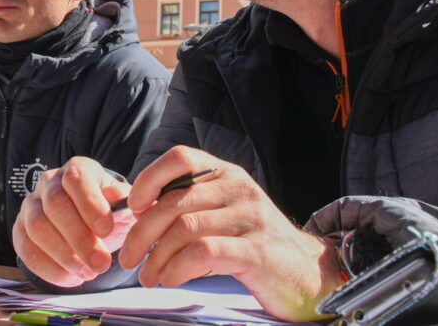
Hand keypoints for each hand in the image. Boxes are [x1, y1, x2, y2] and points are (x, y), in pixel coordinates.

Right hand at [13, 156, 134, 286]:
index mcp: (77, 169)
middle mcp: (49, 182)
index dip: (90, 205)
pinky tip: (71, 279)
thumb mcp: (125, 205)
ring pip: (37, 227)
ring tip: (88, 274)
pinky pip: (25, 248)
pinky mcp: (20, 228)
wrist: (89, 222)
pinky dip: (47, 268)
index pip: (77, 179)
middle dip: (79, 238)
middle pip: (56, 205)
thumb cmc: (109, 212)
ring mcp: (31, 204)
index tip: (107, 230)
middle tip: (101, 264)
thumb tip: (140, 206)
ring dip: (63, 255)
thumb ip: (133, 205)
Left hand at [117, 146, 343, 321]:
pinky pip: (204, 252)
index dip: (149, 178)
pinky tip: (170, 279)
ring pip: (185, 229)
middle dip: (142, 232)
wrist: (308, 272)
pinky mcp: (256, 250)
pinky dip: (178, 267)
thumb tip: (139, 213)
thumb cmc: (254, 243)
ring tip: (148, 276)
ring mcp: (250, 218)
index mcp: (227, 174)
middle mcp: (239, 189)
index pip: (181, 157)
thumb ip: (191, 206)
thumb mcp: (225, 212)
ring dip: (156, 257)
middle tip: (128, 258)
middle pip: (174, 201)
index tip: (134, 206)